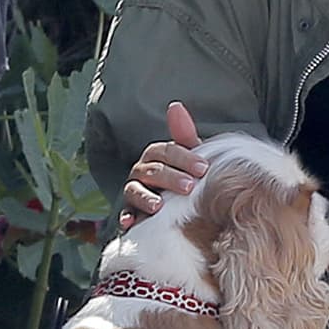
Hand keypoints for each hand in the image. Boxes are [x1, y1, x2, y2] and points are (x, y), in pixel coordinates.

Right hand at [120, 102, 206, 229]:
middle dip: (170, 177)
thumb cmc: (185, 177)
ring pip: (134, 190)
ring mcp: (134, 192)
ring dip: (145, 197)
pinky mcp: (130, 213)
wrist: (179, 208)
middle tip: (190, 187)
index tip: (204, 168)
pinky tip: (131, 223)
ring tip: (159, 206)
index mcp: (157, 156)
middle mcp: (141, 171)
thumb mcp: (190, 159)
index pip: (166, 151)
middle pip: (151, 170)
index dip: (185, 158)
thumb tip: (175, 105)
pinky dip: (126, 218)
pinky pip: (124, 215)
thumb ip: (184, 135)